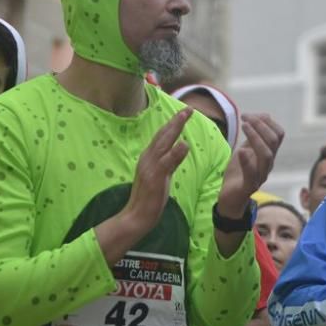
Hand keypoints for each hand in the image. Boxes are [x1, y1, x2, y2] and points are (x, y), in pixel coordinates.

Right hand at [96, 108, 191, 263]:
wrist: (136, 216)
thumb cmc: (150, 197)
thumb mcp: (163, 175)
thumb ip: (172, 161)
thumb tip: (182, 146)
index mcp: (149, 157)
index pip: (162, 137)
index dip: (173, 124)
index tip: (184, 113)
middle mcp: (148, 158)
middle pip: (163, 135)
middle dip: (176, 121)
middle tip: (189, 109)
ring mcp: (150, 167)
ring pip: (163, 143)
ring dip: (175, 128)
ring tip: (186, 116)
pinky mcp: (154, 178)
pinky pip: (166, 163)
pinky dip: (174, 153)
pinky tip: (183, 144)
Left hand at [216, 113, 284, 217]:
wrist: (230, 198)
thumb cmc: (239, 172)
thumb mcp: (246, 149)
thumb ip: (254, 136)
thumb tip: (264, 115)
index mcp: (269, 154)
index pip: (278, 134)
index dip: (266, 121)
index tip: (249, 115)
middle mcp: (268, 164)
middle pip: (273, 141)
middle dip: (260, 125)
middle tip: (244, 118)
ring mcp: (260, 176)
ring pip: (266, 155)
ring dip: (255, 137)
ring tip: (244, 126)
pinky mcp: (249, 187)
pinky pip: (252, 174)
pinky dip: (247, 161)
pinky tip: (240, 151)